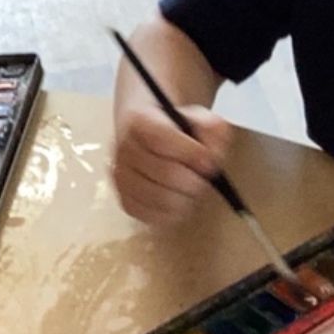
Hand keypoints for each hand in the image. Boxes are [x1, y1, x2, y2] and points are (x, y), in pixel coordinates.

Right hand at [111, 103, 234, 225]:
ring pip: (158, 197)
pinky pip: (149, 216)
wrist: (149, 136)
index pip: (161, 139)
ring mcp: (121, 177)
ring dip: (185, 198)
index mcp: (140, 121)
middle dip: (193, 180)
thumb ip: (211, 129)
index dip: (190, 153)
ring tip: (192, 190)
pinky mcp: (125, 200)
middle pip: (165, 173)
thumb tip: (209, 157)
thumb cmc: (178, 129)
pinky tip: (180, 201)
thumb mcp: (199, 118)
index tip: (209, 163)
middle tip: (204, 180)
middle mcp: (124, 149)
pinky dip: (172, 213)